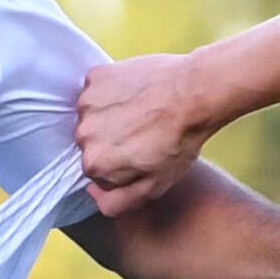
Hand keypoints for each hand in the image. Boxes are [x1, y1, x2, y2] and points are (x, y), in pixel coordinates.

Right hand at [74, 54, 214, 219]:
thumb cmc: (179, 140)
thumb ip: (117, 202)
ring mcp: (88, 102)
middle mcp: (83, 133)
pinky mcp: (97, 76)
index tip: (140, 153)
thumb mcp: (154, 185)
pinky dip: (112, 91)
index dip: (119, 164)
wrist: (195, 93)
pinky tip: (136, 93)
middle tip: (142, 132)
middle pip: (92, 142)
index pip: (98, 170)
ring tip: (140, 112)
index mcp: (95, 163)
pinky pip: (96, 89)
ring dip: (110, 115)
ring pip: (93, 115)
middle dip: (112, 140)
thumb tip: (93, 195)